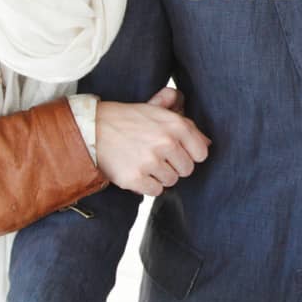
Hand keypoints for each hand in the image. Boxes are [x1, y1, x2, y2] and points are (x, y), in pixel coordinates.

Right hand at [94, 87, 209, 196]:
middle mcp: (165, 142)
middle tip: (157, 157)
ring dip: (160, 176)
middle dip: (174, 166)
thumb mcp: (157, 109)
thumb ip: (185, 123)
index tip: (177, 152)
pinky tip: (137, 171)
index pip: (201, 153)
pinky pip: (156, 191)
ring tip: (144, 162)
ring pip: (171, 181)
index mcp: (175, 124)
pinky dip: (148, 185)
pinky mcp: (135, 178)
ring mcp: (150, 161)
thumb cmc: (127, 119)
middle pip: (187, 170)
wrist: (93, 128)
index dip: (190, 154)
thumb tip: (208, 142)